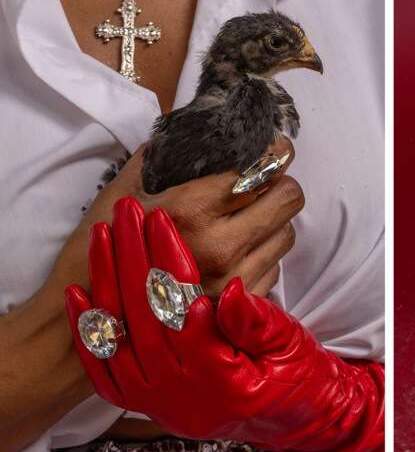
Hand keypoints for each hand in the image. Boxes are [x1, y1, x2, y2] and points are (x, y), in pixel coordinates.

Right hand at [54, 138, 300, 297]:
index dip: (274, 153)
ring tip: (246, 220)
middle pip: (288, 199)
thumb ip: (160, 159)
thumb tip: (189, 132)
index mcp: (191, 210)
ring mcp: (232, 280)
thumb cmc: (102, 250)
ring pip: (286, 234)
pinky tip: (236, 253)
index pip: (261, 170)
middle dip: (279, 185)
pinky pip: (273, 268)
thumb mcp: (123, 192)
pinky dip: (262, 255)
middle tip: (264, 183)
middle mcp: (220, 246)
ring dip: (272, 222)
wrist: (89, 319)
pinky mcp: (238, 306)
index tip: (275, 148)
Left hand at [64, 198, 383, 451]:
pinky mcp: (142, 400)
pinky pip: (103, 364)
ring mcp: (157, 398)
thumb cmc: (294, 377)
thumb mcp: (291, 346)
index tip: (161, 221)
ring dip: (108, 279)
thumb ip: (260, 320)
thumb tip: (233, 288)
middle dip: (133, 254)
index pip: (184, 308)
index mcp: (221, 379)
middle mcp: (181, 393)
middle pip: (144, 314)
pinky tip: (79, 292)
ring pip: (120, 333)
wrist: (288, 418)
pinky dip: (89, 326)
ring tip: (105, 232)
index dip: (169, 259)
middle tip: (129, 211)